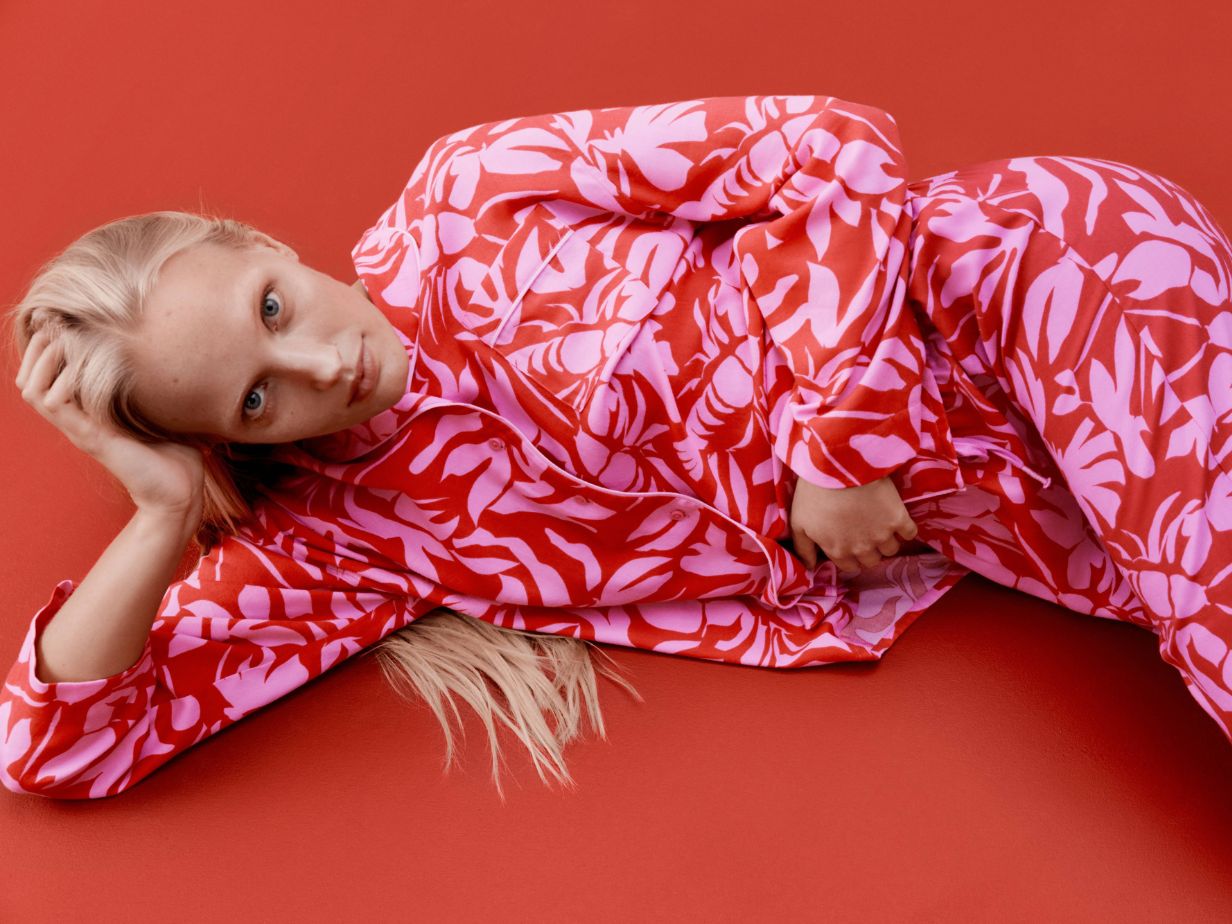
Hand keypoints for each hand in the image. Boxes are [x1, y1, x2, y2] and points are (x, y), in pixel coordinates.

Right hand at [16, 328, 205, 517]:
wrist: (180, 494)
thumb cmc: (177, 455)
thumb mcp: (160, 413)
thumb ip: (155, 390)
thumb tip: (176, 359)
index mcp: (89, 413)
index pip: (46, 377)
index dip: (48, 349)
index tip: (67, 322)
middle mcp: (78, 420)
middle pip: (29, 380)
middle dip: (39, 347)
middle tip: (59, 324)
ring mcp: (80, 429)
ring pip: (32, 389)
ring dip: (43, 358)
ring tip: (64, 338)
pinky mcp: (91, 437)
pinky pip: (54, 403)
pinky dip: (61, 379)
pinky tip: (81, 363)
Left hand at [789, 474, 918, 575]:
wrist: (839, 466)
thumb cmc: (814, 492)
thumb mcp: (799, 521)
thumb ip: (803, 548)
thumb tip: (809, 567)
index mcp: (837, 550)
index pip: (849, 566)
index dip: (850, 554)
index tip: (850, 541)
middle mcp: (861, 548)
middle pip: (871, 560)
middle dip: (869, 550)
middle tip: (866, 531)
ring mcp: (881, 535)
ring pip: (890, 549)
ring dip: (887, 540)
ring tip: (881, 523)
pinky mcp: (898, 519)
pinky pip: (909, 533)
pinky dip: (906, 528)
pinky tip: (898, 518)